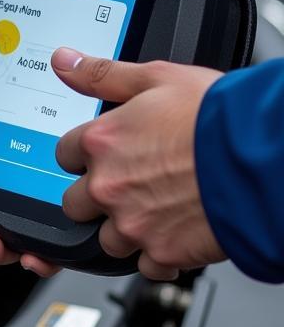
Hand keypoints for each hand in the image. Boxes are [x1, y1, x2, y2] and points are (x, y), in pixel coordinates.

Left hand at [0, 49, 227, 280]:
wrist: (265, 157)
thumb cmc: (219, 117)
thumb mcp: (157, 78)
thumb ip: (102, 75)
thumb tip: (63, 61)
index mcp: (101, 143)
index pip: (65, 155)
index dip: (86, 155)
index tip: (104, 155)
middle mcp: (108, 186)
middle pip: (75, 203)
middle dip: (97, 197)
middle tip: (130, 185)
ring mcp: (133, 223)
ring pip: (108, 239)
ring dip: (127, 228)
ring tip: (158, 210)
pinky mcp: (162, 252)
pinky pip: (147, 265)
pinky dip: (160, 255)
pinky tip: (178, 234)